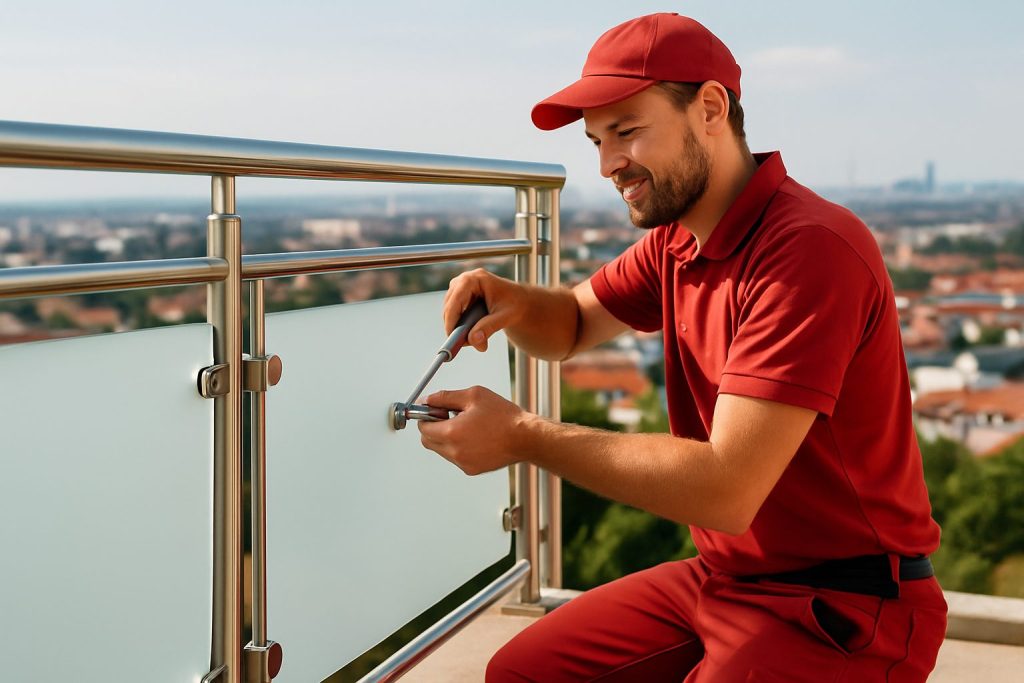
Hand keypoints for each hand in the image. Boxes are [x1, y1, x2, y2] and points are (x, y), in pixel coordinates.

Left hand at [417, 386, 533, 474]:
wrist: (525, 438)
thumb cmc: (503, 416)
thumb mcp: (472, 396)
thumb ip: (444, 397)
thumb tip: (427, 400)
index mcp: (452, 433)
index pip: (423, 428)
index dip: (426, 416)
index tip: (434, 410)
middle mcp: (454, 452)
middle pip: (428, 442)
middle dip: (433, 428)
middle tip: (447, 416)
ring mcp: (463, 463)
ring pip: (441, 450)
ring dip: (446, 437)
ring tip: (466, 425)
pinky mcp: (472, 469)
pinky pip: (455, 457)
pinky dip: (458, 447)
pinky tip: (475, 436)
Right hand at [444, 269, 527, 352]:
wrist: (519, 301)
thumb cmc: (515, 304)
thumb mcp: (505, 316)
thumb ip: (489, 327)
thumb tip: (473, 340)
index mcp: (476, 279)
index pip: (456, 299)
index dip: (451, 318)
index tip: (452, 336)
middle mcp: (465, 280)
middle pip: (450, 306)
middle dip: (456, 326)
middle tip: (468, 344)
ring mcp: (460, 287)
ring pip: (450, 311)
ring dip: (458, 327)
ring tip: (475, 340)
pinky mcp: (460, 296)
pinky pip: (453, 313)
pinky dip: (460, 325)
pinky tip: (472, 334)